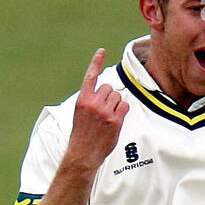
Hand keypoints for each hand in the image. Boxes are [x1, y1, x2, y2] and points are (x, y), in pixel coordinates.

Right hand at [66, 48, 129, 171]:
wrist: (83, 153)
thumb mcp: (81, 114)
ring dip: (116, 104)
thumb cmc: (82, 135)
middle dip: (109, 96)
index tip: (102, 51)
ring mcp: (104, 111)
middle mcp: (93, 103)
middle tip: (104, 111)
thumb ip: (90, 101)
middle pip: (109, 88)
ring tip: (108, 118)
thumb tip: (107, 93)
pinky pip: (124, 107)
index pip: (91, 76)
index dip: (96, 62)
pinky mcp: (114, 120)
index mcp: (83, 100)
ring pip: (117, 97)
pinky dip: (122, 111)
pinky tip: (115, 120)